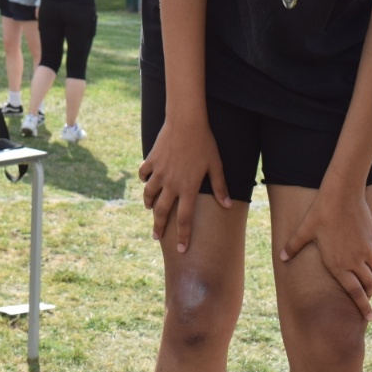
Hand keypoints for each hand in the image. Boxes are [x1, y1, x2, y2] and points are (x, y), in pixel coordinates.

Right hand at [138, 118, 231, 251]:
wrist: (186, 122)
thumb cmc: (204, 143)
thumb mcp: (215, 165)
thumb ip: (220, 186)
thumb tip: (227, 205)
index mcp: (188, 188)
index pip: (185, 219)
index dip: (183, 236)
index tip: (182, 249)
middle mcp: (171, 184)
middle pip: (162, 212)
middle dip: (159, 227)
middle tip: (156, 237)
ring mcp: (159, 172)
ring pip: (149, 194)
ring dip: (149, 204)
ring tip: (149, 209)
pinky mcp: (151, 160)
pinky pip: (144, 173)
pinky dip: (144, 179)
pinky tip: (146, 180)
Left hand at [278, 183, 371, 319]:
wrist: (342, 194)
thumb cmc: (321, 213)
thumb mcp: (304, 230)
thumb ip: (293, 246)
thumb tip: (281, 257)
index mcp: (338, 264)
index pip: (355, 293)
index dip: (363, 307)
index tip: (370, 318)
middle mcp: (356, 260)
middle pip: (368, 284)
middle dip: (368, 292)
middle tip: (366, 295)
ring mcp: (367, 249)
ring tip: (367, 274)